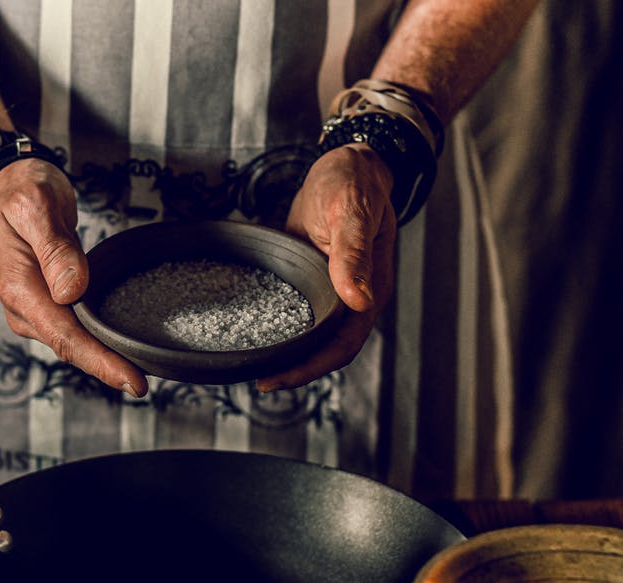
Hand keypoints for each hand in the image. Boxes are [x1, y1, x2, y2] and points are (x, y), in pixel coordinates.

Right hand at [0, 158, 147, 396]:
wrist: (6, 186)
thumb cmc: (21, 191)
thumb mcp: (37, 206)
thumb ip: (55, 248)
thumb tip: (71, 290)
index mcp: (18, 287)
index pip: (63, 336)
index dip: (99, 362)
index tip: (132, 381)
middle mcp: (24, 306)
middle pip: (71, 347)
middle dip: (107, 367)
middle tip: (145, 385)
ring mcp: (35, 309)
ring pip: (74, 343)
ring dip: (104, 357)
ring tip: (141, 371)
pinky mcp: (47, 305)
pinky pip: (75, 329)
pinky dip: (98, 341)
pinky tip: (122, 348)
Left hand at [257, 144, 396, 391]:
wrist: (350, 164)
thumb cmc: (354, 182)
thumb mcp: (351, 212)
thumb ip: (353, 254)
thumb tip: (358, 300)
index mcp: (369, 290)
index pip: (341, 346)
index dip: (310, 367)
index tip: (275, 378)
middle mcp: (353, 298)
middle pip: (326, 350)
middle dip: (294, 370)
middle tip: (256, 379)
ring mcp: (334, 290)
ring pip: (314, 335)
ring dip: (289, 353)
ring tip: (253, 363)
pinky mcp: (316, 279)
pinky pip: (301, 311)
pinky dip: (283, 326)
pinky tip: (257, 329)